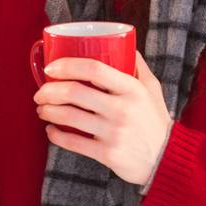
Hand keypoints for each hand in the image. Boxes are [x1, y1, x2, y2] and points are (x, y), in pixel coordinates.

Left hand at [34, 51, 172, 185]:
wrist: (166, 160)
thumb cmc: (155, 121)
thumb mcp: (152, 89)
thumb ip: (138, 66)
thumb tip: (123, 44)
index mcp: (132, 89)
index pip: (94, 69)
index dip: (68, 65)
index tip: (51, 68)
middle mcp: (121, 109)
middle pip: (74, 93)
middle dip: (49, 91)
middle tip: (40, 92)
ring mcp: (113, 133)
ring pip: (68, 117)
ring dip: (48, 111)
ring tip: (42, 109)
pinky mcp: (107, 154)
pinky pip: (72, 142)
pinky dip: (55, 135)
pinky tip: (51, 130)